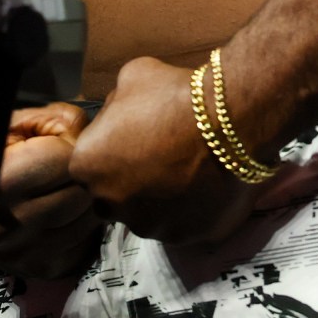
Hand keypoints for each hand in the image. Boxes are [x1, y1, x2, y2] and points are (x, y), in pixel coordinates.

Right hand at [0, 102, 101, 279]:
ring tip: (65, 187)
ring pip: (87, 221)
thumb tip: (87, 129)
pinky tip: (63, 212)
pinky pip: (81, 244)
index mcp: (4, 181)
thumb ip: (52, 120)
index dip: (70, 145)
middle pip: (81, 192)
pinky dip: (80, 226)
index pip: (66, 160)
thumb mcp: (7, 124)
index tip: (61, 143)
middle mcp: (14, 223)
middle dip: (81, 174)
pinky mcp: (36, 267)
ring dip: (85, 200)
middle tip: (65, 166)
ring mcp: (26, 251)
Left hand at [67, 57, 263, 243]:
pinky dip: (192, 210)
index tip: (136, 136)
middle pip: (113, 196)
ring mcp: (151, 227)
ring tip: (187, 170)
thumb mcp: (130, 78)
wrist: (230, 120)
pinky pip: (184, 225)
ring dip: (160, 199)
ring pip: (148, 216)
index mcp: (87, 166)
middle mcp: (111, 205)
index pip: (89, 163)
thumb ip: (115, 106)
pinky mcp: (188, 238)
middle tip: (159, 156)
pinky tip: (207, 185)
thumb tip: (119, 115)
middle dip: (130, 181)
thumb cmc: (174, 95)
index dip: (112, 148)